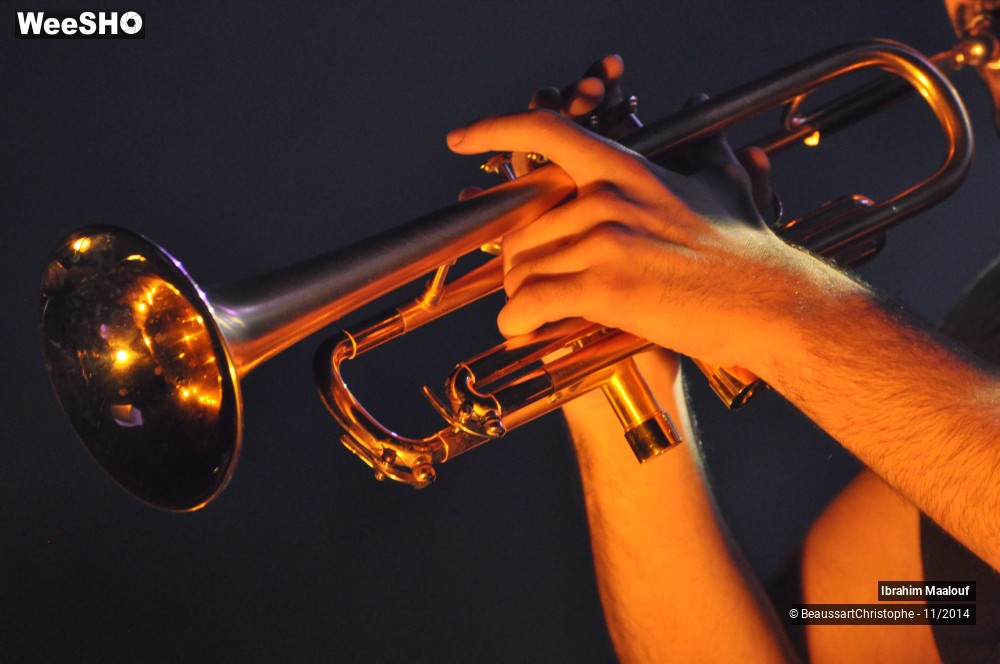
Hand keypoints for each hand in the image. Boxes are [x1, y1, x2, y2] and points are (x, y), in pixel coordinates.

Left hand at [447, 109, 841, 373]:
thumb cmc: (748, 252)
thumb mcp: (724, 188)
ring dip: (517, 295)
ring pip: (522, 268)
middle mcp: (606, 197)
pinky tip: (519, 330)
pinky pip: (531, 303)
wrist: (771, 304)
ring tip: (529, 314)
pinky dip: (515, 321)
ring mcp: (604, 241)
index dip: (494, 131)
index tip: (461, 141)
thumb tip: (718, 126)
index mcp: (625, 170)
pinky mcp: (604, 288)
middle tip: (524, 283)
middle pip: (522, 226)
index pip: (545, 133)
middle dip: (515, 260)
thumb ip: (707, 157)